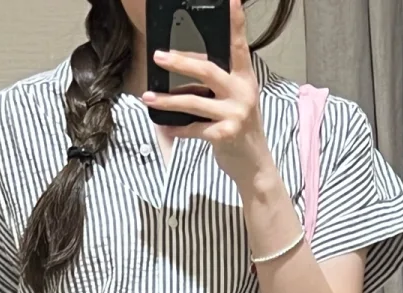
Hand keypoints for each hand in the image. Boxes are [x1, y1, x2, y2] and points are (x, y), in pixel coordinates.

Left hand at [143, 0, 272, 188]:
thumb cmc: (240, 129)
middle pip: (207, 69)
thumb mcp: (235, 100)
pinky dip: (178, 129)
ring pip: (194, 101)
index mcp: (245, 78)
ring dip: (168, 100)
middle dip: (180, 62)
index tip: (231, 0)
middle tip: (159, 55)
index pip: (239, 45)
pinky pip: (194, 128)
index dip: (235, 22)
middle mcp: (242, 93)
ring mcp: (235, 114)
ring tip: (148, 97)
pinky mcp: (224, 135)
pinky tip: (166, 128)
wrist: (254, 166)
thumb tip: (185, 66)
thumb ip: (217, 83)